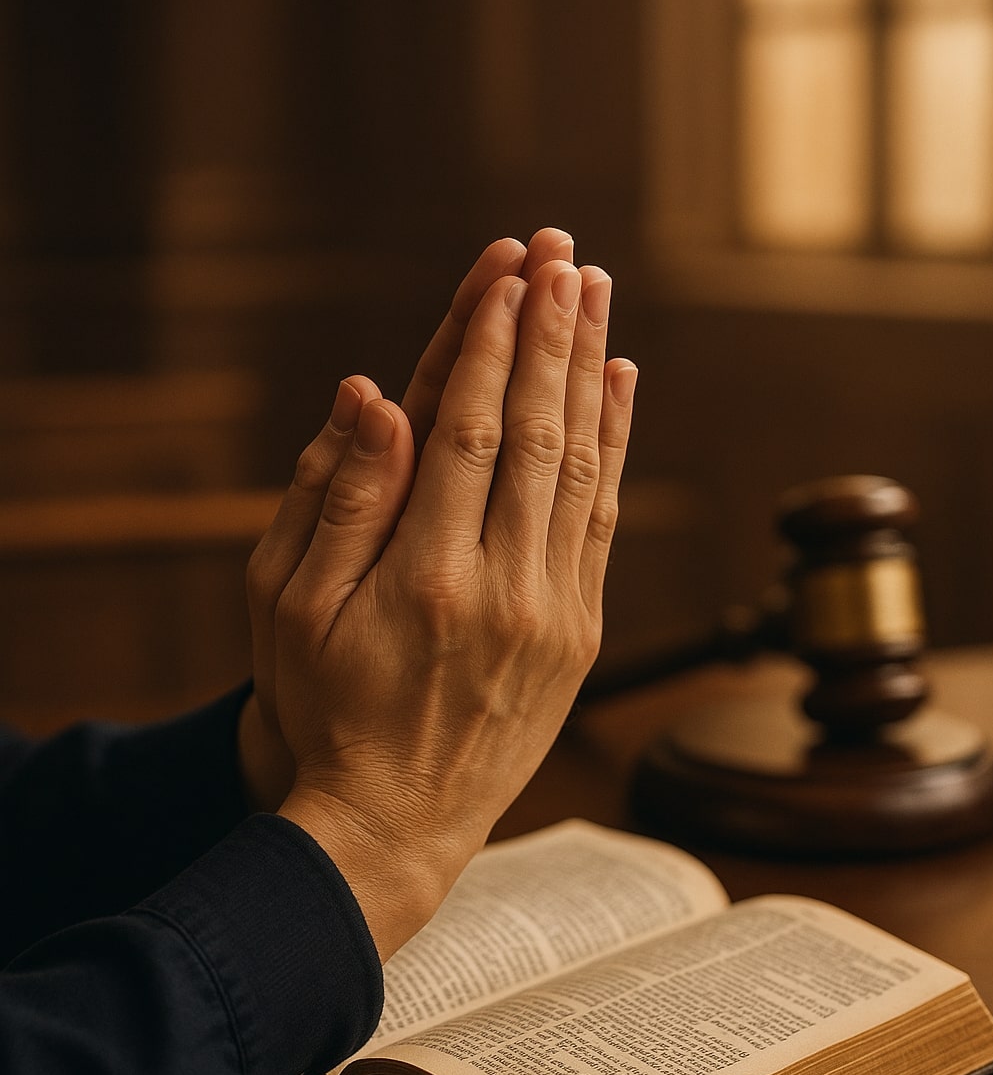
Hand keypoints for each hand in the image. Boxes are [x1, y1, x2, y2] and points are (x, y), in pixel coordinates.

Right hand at [238, 229, 575, 811]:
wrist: (396, 820)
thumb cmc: (325, 708)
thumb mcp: (291, 610)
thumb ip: (334, 498)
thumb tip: (374, 396)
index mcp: (425, 576)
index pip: (472, 433)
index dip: (493, 347)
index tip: (509, 276)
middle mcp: (504, 589)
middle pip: (541, 434)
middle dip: (552, 334)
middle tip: (562, 253)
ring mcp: (554, 614)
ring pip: (584, 467)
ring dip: (591, 371)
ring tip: (595, 292)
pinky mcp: (580, 632)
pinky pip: (604, 519)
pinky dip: (615, 444)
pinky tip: (618, 383)